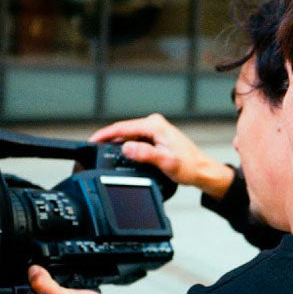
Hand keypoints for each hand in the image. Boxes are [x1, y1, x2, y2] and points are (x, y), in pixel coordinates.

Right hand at [90, 113, 234, 199]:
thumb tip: (126, 148)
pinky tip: (121, 155)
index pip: (123, 127)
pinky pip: (135, 140)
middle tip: (92, 150)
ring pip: (129, 136)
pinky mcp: (155, 136)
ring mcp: (155, 129)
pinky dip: (127, 147)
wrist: (201, 170)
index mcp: (155, 125)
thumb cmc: (189, 166)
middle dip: (108, 140)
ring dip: (117, 144)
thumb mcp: (165, 162)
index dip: (104, 134)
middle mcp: (154, 123)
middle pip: (123, 130)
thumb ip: (145, 154)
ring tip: (103, 154)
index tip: (91, 141)